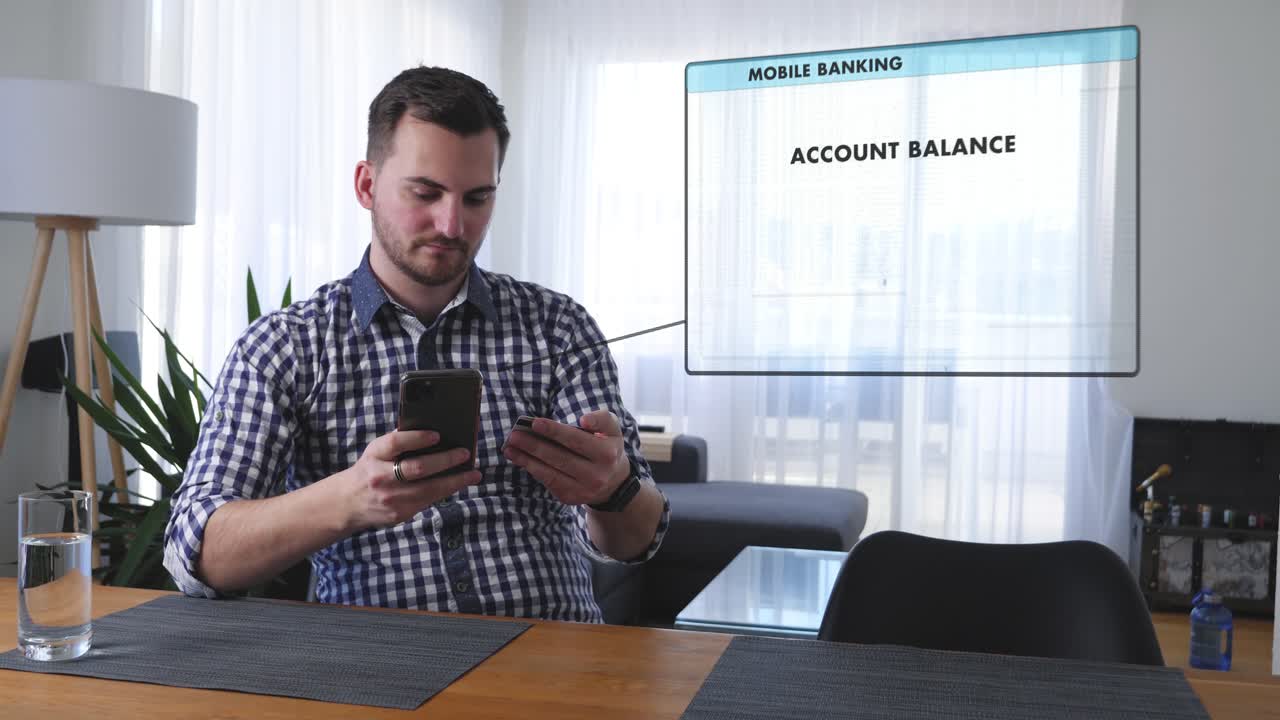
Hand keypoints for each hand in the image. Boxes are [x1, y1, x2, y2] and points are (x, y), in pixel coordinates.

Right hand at [338, 429, 481, 531]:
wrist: (347, 503)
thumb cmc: (370, 469)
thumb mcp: (377, 452)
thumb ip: (400, 443)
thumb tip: (435, 432)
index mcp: (375, 455)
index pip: (396, 443)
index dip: (417, 438)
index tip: (437, 435)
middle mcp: (380, 477)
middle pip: (417, 468)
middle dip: (445, 461)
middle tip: (466, 454)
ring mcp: (390, 498)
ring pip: (428, 490)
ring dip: (455, 481)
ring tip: (473, 474)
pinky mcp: (399, 514)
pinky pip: (428, 502)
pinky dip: (445, 492)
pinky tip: (458, 484)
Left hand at [502, 410, 629, 505]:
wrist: (613, 483)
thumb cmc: (606, 447)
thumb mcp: (613, 430)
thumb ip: (602, 419)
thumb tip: (584, 420)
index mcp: (607, 454)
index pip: (576, 440)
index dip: (555, 431)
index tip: (535, 423)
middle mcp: (596, 475)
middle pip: (560, 458)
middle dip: (534, 445)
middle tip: (514, 435)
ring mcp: (582, 490)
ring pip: (550, 473)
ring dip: (527, 459)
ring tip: (510, 447)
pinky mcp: (570, 498)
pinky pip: (547, 482)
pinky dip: (532, 469)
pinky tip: (519, 459)